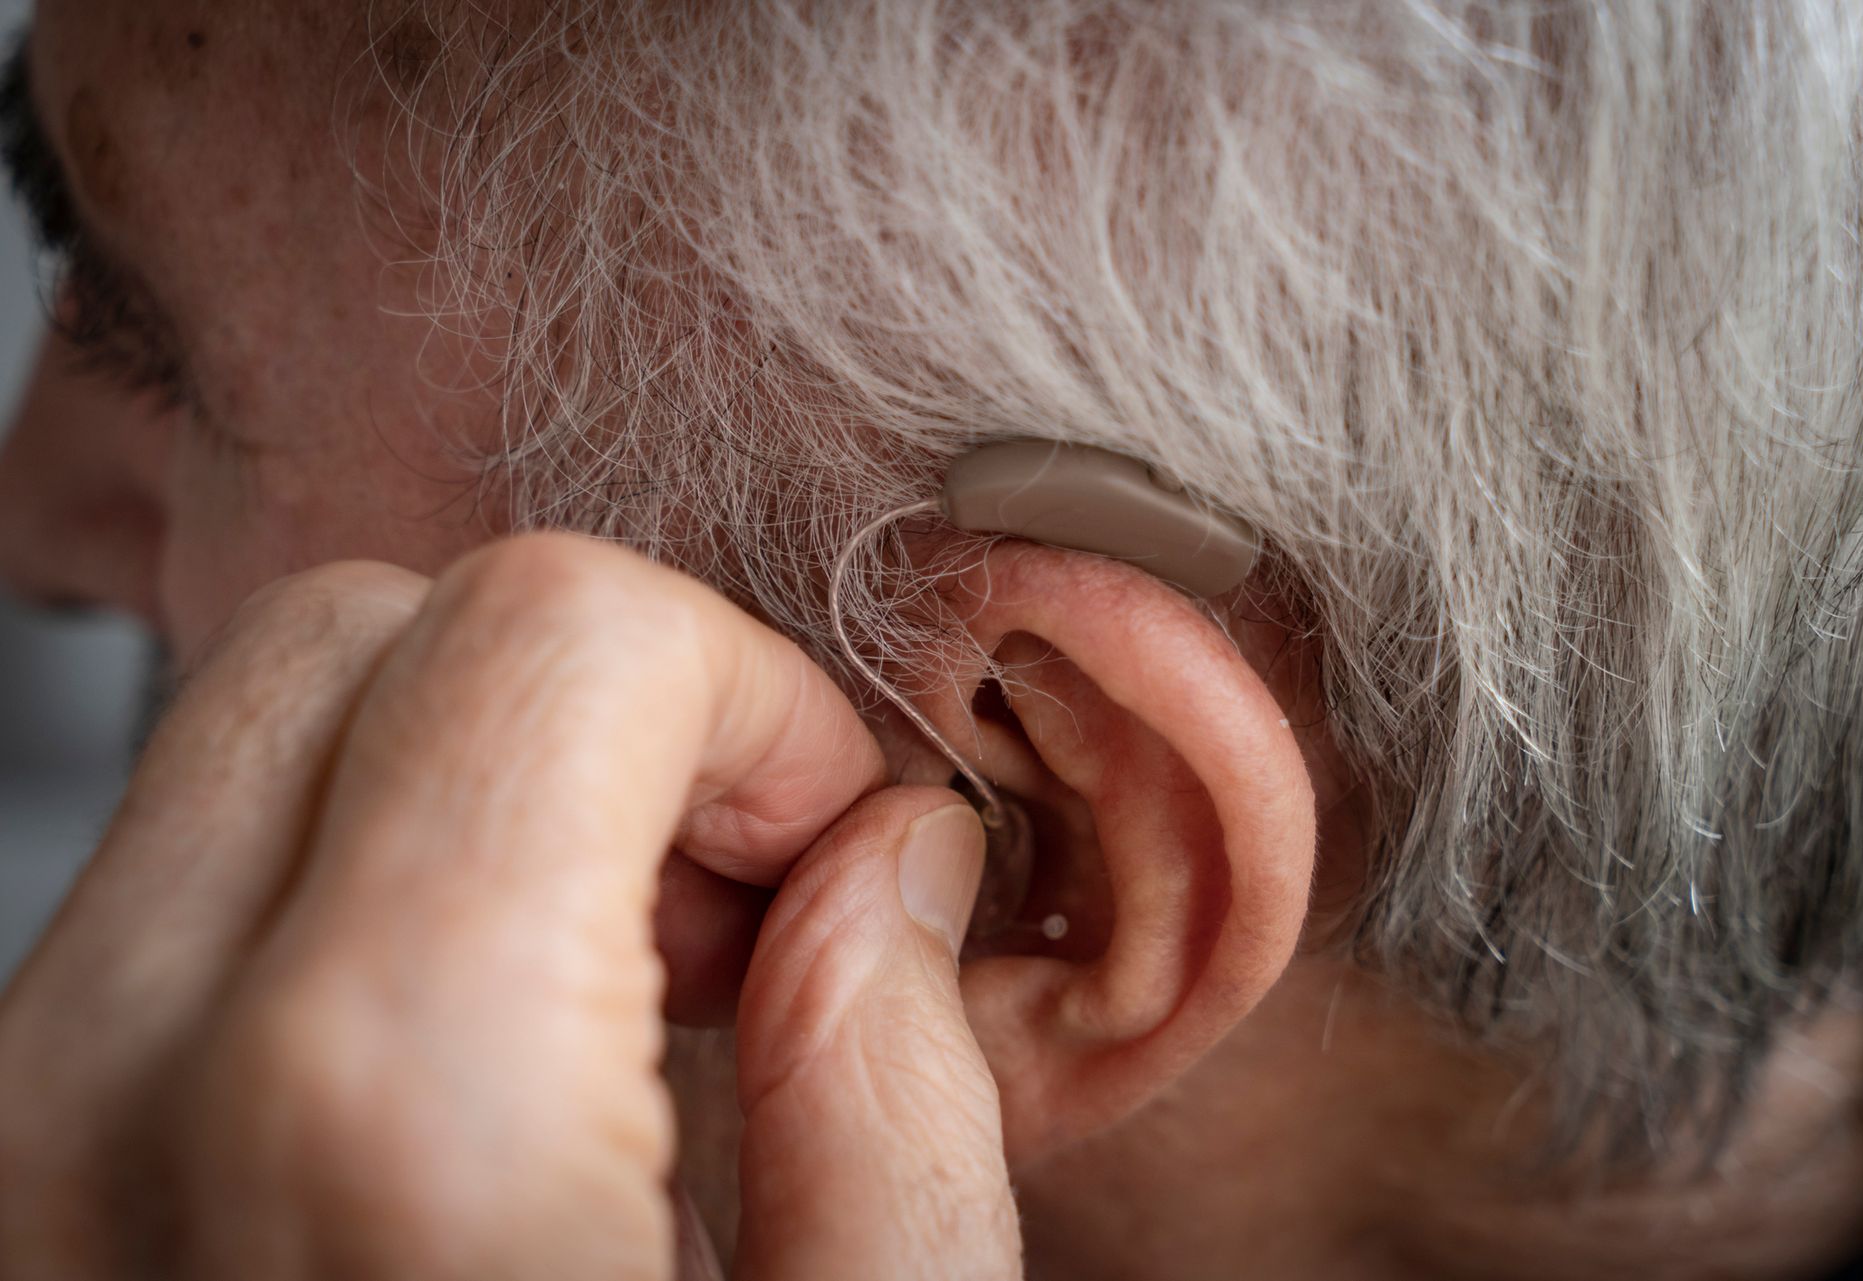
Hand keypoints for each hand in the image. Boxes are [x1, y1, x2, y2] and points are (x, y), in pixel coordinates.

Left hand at [0, 534, 1020, 1278]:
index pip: (549, 628)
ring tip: (603, 1007)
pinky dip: (346, 904)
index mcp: (392, 1111)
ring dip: (466, 795)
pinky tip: (471, 1083)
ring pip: (246, 740)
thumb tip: (889, 880)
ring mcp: (14, 1127)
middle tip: (722, 911)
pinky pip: (172, 900)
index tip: (823, 845)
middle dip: (596, 712)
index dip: (746, 696)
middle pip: (368, 627)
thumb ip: (905, 1112)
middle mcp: (123, 1086)